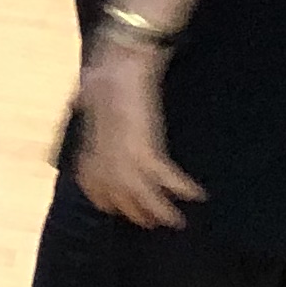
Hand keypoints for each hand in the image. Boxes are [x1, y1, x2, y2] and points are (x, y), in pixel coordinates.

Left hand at [73, 45, 201, 227]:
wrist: (120, 64)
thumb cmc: (103, 75)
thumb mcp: (90, 100)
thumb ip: (91, 114)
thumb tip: (88, 106)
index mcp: (88, 151)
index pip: (94, 188)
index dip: (107, 201)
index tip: (118, 207)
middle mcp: (104, 163)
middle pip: (120, 201)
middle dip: (137, 213)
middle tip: (153, 222)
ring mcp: (124, 161)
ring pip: (144, 199)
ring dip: (162, 212)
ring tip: (177, 221)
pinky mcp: (146, 152)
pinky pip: (167, 180)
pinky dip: (183, 189)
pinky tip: (198, 195)